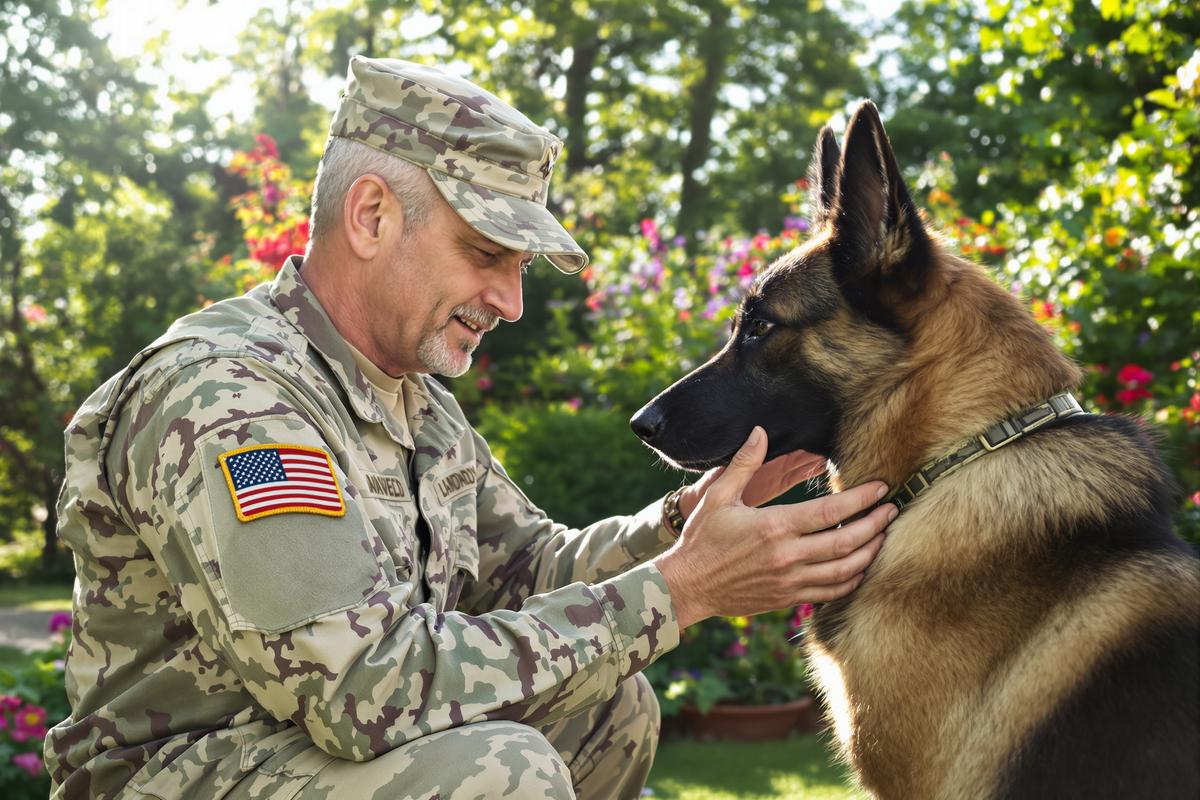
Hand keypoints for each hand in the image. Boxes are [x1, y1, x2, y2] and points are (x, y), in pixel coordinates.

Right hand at [653, 426, 895, 629]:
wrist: (688, 585)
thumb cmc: (701, 538)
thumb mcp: (718, 496)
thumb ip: (743, 463)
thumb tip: (760, 431)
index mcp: (774, 527)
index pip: (830, 511)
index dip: (861, 499)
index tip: (880, 488)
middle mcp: (787, 556)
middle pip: (847, 542)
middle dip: (875, 525)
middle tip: (892, 511)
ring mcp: (790, 581)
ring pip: (845, 571)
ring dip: (870, 553)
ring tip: (884, 536)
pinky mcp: (788, 598)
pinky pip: (831, 593)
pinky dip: (852, 580)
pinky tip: (861, 566)